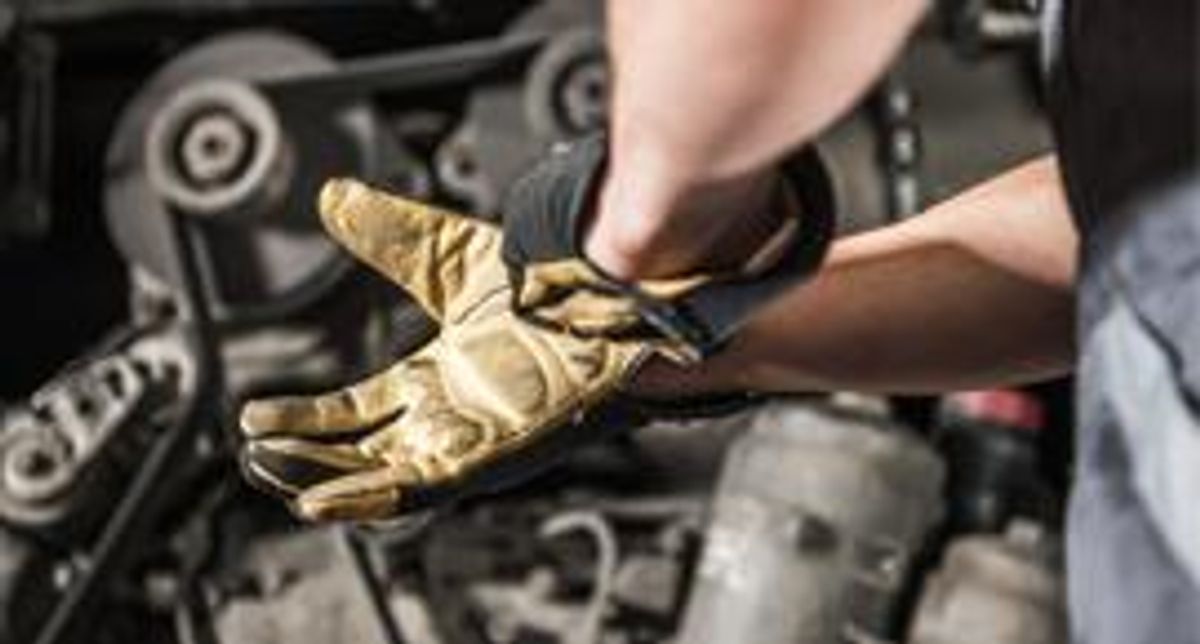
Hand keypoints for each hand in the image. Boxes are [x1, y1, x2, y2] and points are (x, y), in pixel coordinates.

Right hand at [238, 180, 658, 521]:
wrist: (608, 291)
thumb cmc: (549, 283)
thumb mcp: (447, 258)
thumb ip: (390, 236)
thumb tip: (333, 196)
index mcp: (436, 377)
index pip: (356, 411)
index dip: (304, 418)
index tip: (256, 416)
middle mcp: (449, 414)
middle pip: (361, 451)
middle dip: (305, 460)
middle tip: (255, 457)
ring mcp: (470, 437)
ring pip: (384, 477)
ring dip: (326, 482)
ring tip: (273, 474)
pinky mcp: (493, 454)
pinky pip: (426, 486)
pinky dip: (373, 497)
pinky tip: (325, 500)